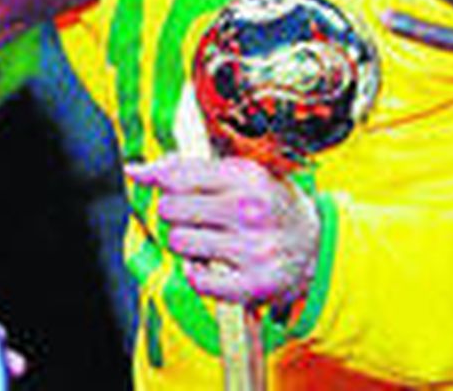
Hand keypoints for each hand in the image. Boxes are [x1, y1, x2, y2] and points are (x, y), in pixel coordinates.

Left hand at [128, 156, 319, 307]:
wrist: (318, 248)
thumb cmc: (271, 206)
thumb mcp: (243, 175)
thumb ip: (189, 168)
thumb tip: (134, 170)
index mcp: (249, 177)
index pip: (178, 175)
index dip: (162, 180)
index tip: (164, 186)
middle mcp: (250, 211)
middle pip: (171, 208)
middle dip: (176, 212)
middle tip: (197, 215)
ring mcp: (251, 249)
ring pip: (179, 242)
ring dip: (186, 243)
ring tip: (209, 239)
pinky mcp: (250, 284)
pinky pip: (195, 279)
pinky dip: (198, 273)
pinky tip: (214, 264)